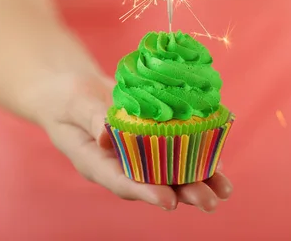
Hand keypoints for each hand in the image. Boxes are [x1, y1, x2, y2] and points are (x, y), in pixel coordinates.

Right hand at [38, 73, 232, 211]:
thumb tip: (107, 135)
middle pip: (153, 183)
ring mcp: (137, 153)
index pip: (121, 182)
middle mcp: (120, 164)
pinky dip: (196, 154)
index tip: (168, 201)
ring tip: (224, 189)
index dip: (146, 192)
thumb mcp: (73, 102)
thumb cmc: (66, 96)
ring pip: (169, 171)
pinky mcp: (150, 139)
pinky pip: (174, 149)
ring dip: (197, 180)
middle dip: (183, 192)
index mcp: (96, 162)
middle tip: (210, 201)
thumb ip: (90, 117)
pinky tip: (218, 159)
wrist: (72, 89)